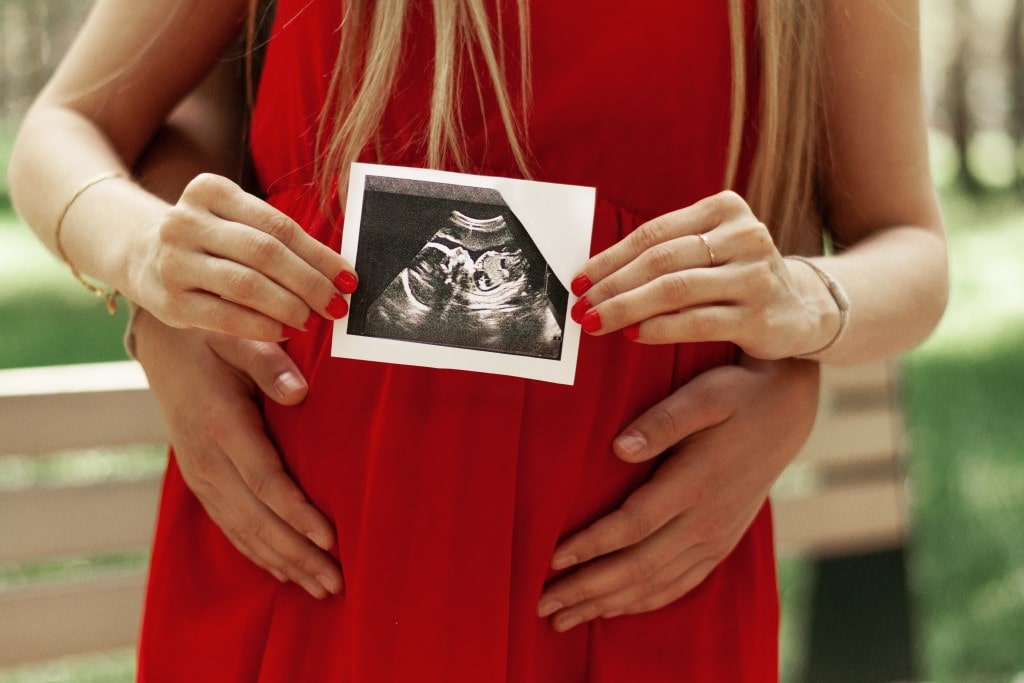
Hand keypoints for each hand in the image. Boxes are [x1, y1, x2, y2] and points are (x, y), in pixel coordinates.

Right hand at [131, 173, 359, 340]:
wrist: (139, 252)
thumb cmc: (210, 239)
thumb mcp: (235, 221)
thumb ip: (278, 239)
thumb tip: (338, 273)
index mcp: (211, 191)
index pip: (279, 226)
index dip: (319, 256)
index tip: (349, 279)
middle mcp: (186, 221)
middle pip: (265, 253)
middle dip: (309, 283)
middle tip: (337, 305)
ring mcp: (173, 261)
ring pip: (246, 285)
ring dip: (289, 306)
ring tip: (314, 319)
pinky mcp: (168, 302)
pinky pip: (224, 316)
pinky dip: (261, 326)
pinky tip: (284, 331)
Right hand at [132, 307, 342, 598]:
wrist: (164, 343)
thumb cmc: (211, 336)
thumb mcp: (237, 337)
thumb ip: (269, 363)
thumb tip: (301, 392)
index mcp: (221, 425)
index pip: (265, 481)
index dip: (298, 514)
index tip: (332, 538)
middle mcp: (206, 458)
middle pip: (256, 519)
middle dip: (298, 555)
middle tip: (337, 582)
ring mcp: (199, 473)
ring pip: (242, 530)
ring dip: (282, 562)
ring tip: (321, 588)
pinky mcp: (199, 479)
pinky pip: (228, 525)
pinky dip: (257, 552)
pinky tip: (284, 572)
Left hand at [536, 355, 818, 630]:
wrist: (786, 412)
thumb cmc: (736, 396)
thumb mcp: (702, 396)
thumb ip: (661, 422)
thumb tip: (619, 447)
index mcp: (695, 484)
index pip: (632, 526)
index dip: (590, 546)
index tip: (551, 560)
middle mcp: (706, 520)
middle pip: (637, 566)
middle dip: (587, 590)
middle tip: (542, 606)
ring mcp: (715, 537)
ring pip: (655, 584)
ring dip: (607, 604)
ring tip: (564, 619)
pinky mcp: (721, 543)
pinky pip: (679, 585)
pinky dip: (643, 602)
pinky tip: (614, 609)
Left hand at [569, 190, 836, 359]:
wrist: (802, 308)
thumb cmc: (736, 275)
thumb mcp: (709, 248)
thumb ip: (665, 251)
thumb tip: (594, 275)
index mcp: (725, 208)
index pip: (653, 233)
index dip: (609, 257)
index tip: (578, 280)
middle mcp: (745, 235)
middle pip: (661, 260)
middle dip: (612, 286)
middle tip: (580, 306)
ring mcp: (755, 275)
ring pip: (675, 290)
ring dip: (626, 308)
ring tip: (595, 322)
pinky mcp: (759, 316)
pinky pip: (698, 321)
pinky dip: (659, 328)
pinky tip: (632, 334)